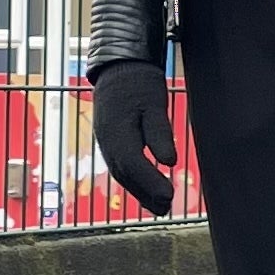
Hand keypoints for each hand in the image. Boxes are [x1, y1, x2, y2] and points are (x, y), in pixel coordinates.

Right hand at [91, 59, 177, 215]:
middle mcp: (107, 140)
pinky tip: (145, 189)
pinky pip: (119, 165)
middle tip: (167, 208)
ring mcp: (105, 141)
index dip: (151, 183)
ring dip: (139, 191)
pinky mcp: (109, 139)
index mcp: (117, 130)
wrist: (118, 66)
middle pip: (125, 174)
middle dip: (145, 194)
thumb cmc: (138, 82)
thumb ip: (160, 132)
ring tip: (159, 207)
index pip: (133, 164)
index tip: (170, 196)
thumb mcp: (155, 102)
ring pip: (121, 172)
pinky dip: (132, 180)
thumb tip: (169, 162)